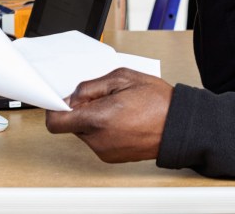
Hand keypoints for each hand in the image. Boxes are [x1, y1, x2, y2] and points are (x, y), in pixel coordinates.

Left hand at [44, 68, 172, 163]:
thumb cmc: (157, 102)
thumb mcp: (121, 78)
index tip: (61, 100)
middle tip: (101, 97)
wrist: (179, 126)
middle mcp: (98, 139)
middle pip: (71, 125)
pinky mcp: (111, 157)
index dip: (55, 109)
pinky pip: (96, 140)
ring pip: (83, 132)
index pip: (56, 122)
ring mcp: (105, 151)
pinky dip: (102, 129)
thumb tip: (72, 95)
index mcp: (98, 119)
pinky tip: (121, 119)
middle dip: (80, 109)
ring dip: (92, 119)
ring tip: (116, 108)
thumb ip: (90, 86)